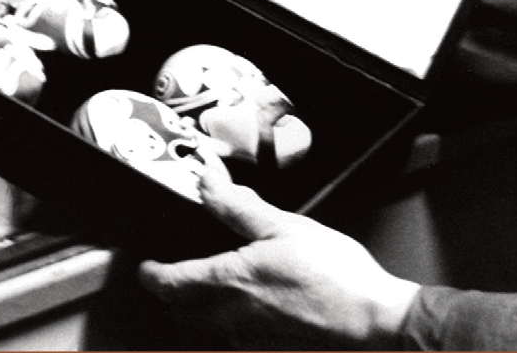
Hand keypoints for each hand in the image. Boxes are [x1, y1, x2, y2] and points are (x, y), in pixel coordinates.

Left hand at [138, 167, 420, 348]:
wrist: (371, 320)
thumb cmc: (334, 275)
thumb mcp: (284, 226)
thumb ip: (239, 205)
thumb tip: (209, 181)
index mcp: (228, 282)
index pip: (169, 282)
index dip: (151, 274)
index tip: (145, 267)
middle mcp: (230, 318)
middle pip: (180, 311)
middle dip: (172, 294)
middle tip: (173, 276)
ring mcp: (249, 339)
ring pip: (208, 327)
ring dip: (202, 310)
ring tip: (216, 290)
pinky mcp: (271, 350)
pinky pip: (237, 338)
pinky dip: (234, 321)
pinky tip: (258, 307)